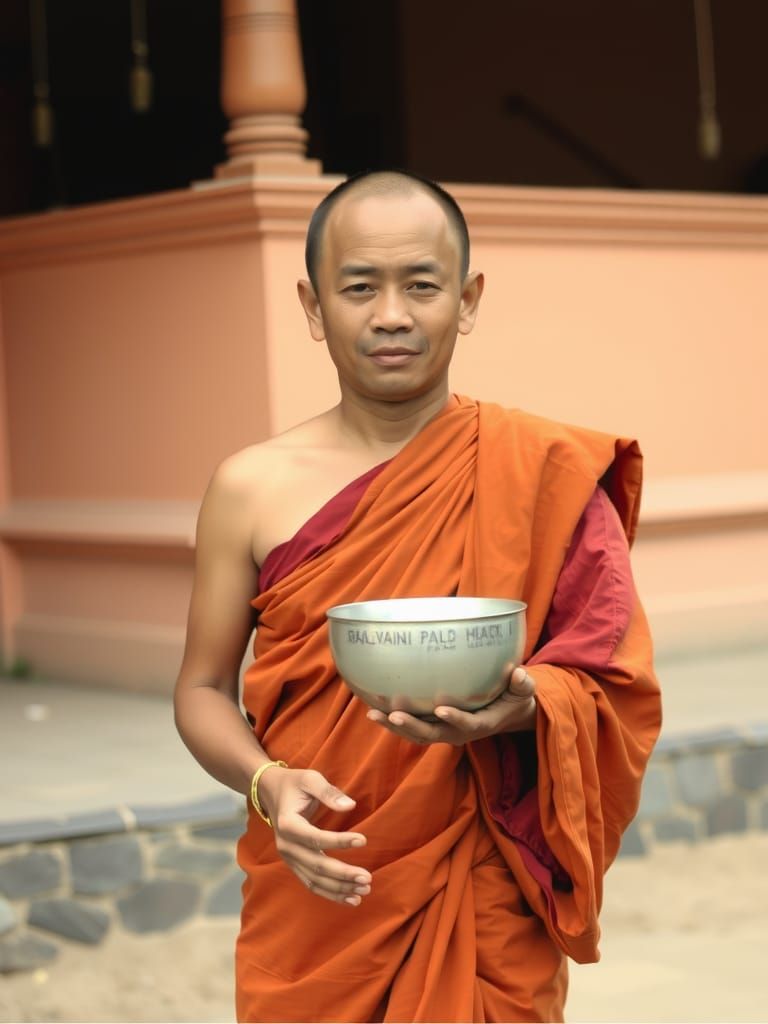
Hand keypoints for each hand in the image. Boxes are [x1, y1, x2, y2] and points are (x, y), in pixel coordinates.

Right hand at [257, 766, 371, 906]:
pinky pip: (311, 883)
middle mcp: (285, 846)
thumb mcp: (310, 779)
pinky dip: (330, 893)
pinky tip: (351, 899)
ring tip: (364, 891)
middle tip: (368, 878)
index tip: (364, 840)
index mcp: (288, 824)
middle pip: (316, 865)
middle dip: (343, 874)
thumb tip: (350, 806)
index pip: (315, 838)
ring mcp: (288, 858)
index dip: (339, 842)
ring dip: (339, 888)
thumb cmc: (295, 784)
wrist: (271, 792)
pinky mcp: (294, 864)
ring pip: (314, 880)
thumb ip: (329, 792)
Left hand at [365, 665, 535, 746]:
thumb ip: (523, 684)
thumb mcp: (524, 691)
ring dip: (395, 726)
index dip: (455, 719)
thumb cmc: (515, 697)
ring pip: (417, 734)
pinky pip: (412, 727)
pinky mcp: (435, 726)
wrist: (509, 713)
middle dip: (412, 726)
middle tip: (392, 714)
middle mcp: (459, 732)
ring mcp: (445, 731)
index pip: (468, 725)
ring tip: (372, 714)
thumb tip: (520, 673)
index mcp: (482, 724)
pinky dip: (393, 720)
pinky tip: (373, 707)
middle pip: (432, 734)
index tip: (441, 709)